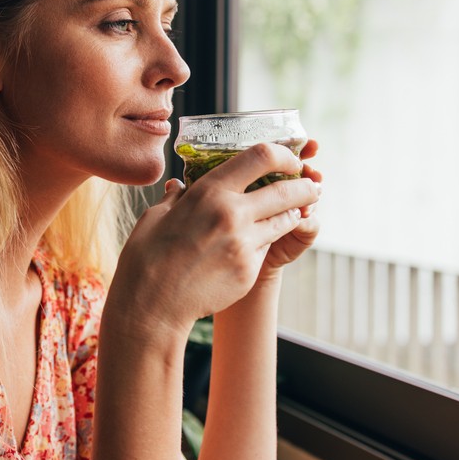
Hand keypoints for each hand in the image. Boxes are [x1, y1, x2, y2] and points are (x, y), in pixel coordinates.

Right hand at [109, 142, 321, 335]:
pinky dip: (266, 242)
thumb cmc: (146, 257)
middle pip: (287, 190)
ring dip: (293, 213)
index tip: (291, 159)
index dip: (284, 154)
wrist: (152, 305)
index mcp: (209, 192)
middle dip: (305, 186)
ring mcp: (245, 244)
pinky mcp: (250, 270)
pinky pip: (266, 248)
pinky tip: (257, 244)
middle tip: (311, 186)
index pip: (261, 157)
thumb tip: (179, 187)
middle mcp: (233, 214)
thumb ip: (176, 198)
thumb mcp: (155, 216)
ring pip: (285, 220)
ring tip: (294, 211)